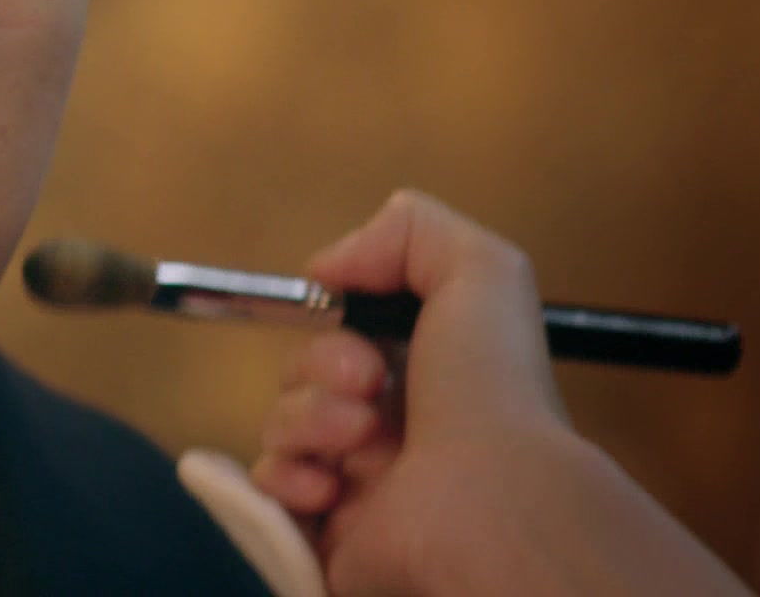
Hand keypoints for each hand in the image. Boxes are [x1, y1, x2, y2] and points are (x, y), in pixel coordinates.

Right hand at [251, 190, 750, 595]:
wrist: (490, 503)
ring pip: (280, 427)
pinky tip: (328, 485)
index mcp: (425, 371)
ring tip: (361, 438)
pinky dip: (286, 479)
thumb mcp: (482, 271)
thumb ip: (413, 228)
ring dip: (309, 421)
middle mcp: (392, 426)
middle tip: (368, 384)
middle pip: (302, 375)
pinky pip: (267, 490)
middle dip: (321, 367)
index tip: (352, 318)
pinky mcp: (323, 531)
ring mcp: (355, 482)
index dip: (337, 321)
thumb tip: (327, 266)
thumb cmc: (492, 391)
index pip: (344, 332)